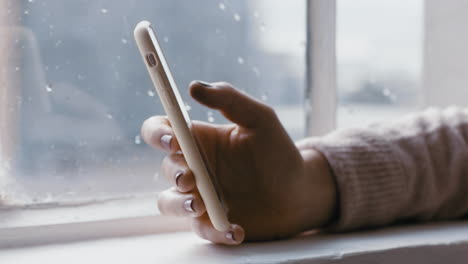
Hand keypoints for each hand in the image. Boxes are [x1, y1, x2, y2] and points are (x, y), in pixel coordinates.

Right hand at [141, 81, 336, 244]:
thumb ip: (230, 99)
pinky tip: (236, 229)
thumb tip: (194, 86)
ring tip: (200, 204)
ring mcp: (200, 196)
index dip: (158, 133)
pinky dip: (215, 231)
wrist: (298, 191)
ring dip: (178, 204)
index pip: (162, 130)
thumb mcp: (260, 118)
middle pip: (166, 167)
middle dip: (174, 172)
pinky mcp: (211, 222)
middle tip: (190, 176)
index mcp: (200, 139)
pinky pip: (200, 230)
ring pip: (168, 202)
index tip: (172, 139)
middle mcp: (194, 167)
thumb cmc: (278, 152)